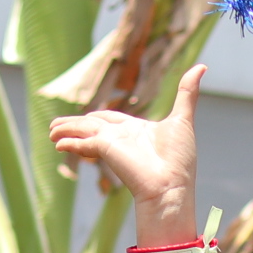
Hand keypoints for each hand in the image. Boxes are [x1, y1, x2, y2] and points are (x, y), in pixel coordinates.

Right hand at [47, 64, 203, 237]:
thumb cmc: (179, 159)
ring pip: (83, 132)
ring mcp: (112, 144)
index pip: (111, 119)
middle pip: (91, 125)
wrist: (171, 185)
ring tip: (51, 132)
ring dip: (67, 131)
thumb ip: (187, 93)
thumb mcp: (183, 119)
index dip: (98, 117)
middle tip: (56, 125)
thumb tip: (202, 67)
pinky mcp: (105, 150)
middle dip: (74, 124)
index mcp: (136, 130)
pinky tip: (58, 144)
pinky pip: (83, 144)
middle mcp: (122, 137)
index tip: (87, 116)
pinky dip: (71, 144)